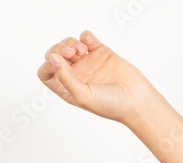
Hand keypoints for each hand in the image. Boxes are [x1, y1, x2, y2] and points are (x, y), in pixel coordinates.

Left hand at [37, 30, 160, 124]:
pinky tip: (90, 43)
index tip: (59, 64)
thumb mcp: (82, 96)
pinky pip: (87, 38)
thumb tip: (52, 58)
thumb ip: (65, 77)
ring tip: (81, 50)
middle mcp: (75, 75)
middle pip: (55, 55)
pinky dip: (85, 36)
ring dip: (71, 42)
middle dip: (58, 49)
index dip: (47, 65)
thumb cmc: (110, 105)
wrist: (136, 100)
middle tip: (71, 54)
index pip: (46, 73)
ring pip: (69, 44)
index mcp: (66, 88)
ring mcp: (88, 62)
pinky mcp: (101, 52)